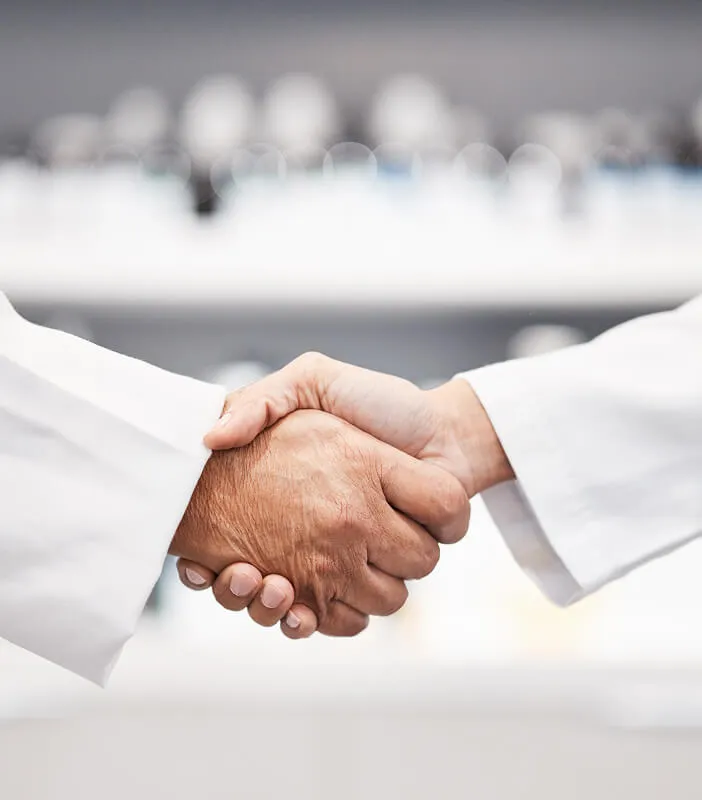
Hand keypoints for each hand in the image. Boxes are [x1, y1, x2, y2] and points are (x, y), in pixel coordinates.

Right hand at [179, 354, 511, 633]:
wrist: (444, 433)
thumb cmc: (381, 404)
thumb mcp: (313, 380)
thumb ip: (264, 399)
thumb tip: (209, 438)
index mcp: (285, 495)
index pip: (220, 539)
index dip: (204, 558)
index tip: (196, 560)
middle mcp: (304, 532)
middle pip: (248, 582)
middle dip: (237, 588)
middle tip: (236, 573)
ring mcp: (334, 561)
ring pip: (282, 606)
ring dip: (266, 606)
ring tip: (257, 582)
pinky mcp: (365, 581)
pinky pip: (330, 620)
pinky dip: (305, 622)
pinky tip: (295, 609)